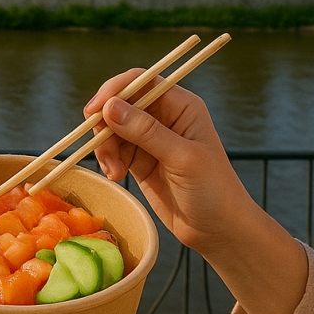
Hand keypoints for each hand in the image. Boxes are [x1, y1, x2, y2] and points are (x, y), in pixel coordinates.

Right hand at [87, 69, 306, 313]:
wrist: (218, 231)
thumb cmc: (213, 190)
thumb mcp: (182, 158)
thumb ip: (146, 131)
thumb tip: (109, 107)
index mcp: (181, 105)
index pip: (140, 82)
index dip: (114, 90)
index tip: (94, 111)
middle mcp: (164, 116)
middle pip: (120, 103)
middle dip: (106, 124)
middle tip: (102, 150)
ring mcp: (150, 139)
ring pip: (112, 128)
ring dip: (105, 147)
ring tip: (115, 171)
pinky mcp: (139, 159)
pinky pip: (113, 149)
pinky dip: (108, 160)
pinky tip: (117, 175)